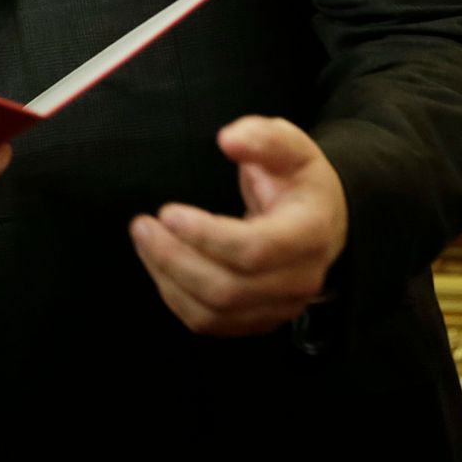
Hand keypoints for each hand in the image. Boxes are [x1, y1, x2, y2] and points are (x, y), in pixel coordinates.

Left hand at [130, 115, 347, 335]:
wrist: (320, 220)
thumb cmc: (297, 180)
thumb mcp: (290, 146)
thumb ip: (263, 137)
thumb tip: (229, 140)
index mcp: (310, 233)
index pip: (255, 249)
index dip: (206, 236)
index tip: (168, 211)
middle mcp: (300, 279)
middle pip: (228, 289)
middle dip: (174, 259)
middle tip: (142, 225)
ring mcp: (280, 306)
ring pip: (214, 312)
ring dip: (168, 278)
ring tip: (144, 239)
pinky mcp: (258, 320)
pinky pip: (210, 323)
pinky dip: (175, 297)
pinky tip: (158, 264)